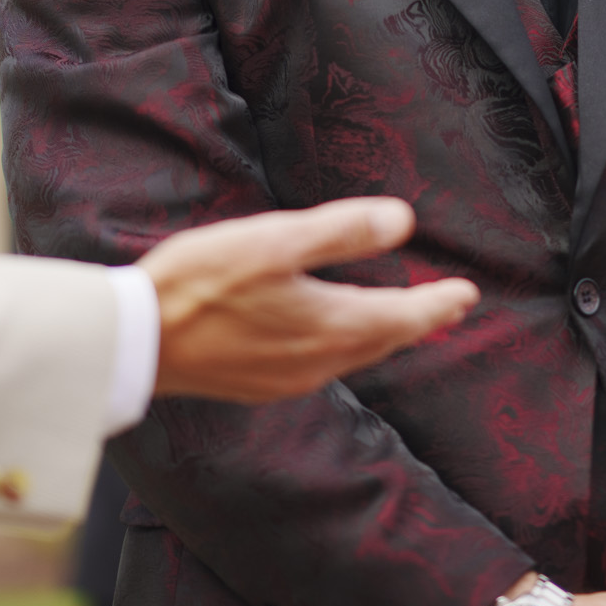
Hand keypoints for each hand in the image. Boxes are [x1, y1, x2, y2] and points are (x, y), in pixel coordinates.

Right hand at [143, 197, 477, 401]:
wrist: (138, 341)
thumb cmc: (202, 281)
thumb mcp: (276, 241)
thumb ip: (342, 231)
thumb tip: (404, 221)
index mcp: (332, 325)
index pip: (405, 317)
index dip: (438, 304)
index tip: (467, 295)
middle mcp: (318, 362)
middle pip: (384, 341)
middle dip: (418, 322)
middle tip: (448, 308)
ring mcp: (287, 379)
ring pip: (353, 356)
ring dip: (383, 336)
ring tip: (401, 321)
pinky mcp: (258, 384)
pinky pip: (320, 365)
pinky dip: (344, 347)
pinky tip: (331, 337)